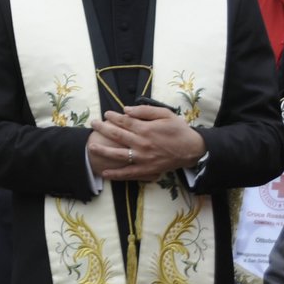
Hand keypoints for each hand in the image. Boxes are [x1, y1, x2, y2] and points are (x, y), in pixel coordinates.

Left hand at [88, 106, 206, 180]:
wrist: (192, 150)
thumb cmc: (178, 130)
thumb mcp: (165, 114)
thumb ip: (145, 111)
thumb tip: (126, 109)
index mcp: (146, 129)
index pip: (123, 122)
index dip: (112, 117)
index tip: (106, 114)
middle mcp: (142, 144)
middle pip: (117, 135)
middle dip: (102, 128)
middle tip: (93, 124)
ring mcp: (143, 158)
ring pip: (118, 155)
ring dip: (103, 151)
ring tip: (91, 147)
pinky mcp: (146, 170)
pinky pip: (128, 173)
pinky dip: (116, 174)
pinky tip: (104, 173)